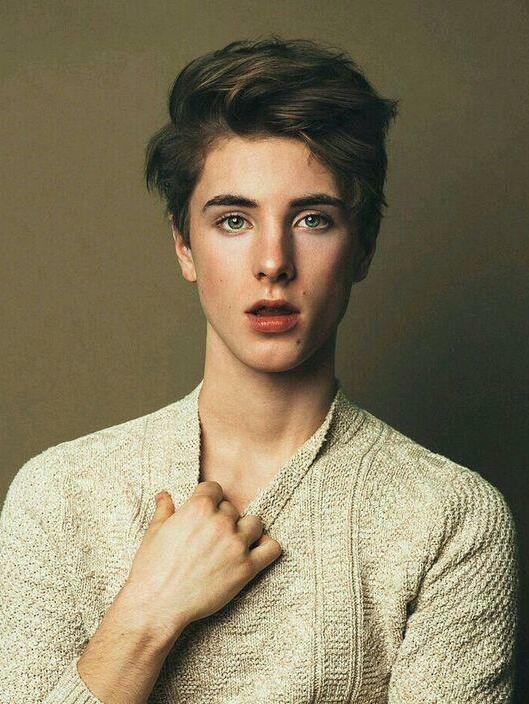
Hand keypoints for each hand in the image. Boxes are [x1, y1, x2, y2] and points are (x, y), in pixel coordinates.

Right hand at [120, 481, 282, 644]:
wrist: (157, 605)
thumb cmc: (151, 568)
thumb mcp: (154, 532)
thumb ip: (165, 510)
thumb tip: (165, 495)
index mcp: (198, 508)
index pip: (215, 489)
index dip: (209, 500)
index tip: (204, 512)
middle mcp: (221, 522)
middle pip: (232, 509)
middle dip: (222, 519)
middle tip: (211, 537)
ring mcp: (236, 544)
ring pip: (255, 523)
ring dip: (245, 530)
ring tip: (232, 544)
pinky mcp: (246, 568)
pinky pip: (271, 549)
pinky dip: (266, 548)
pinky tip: (255, 553)